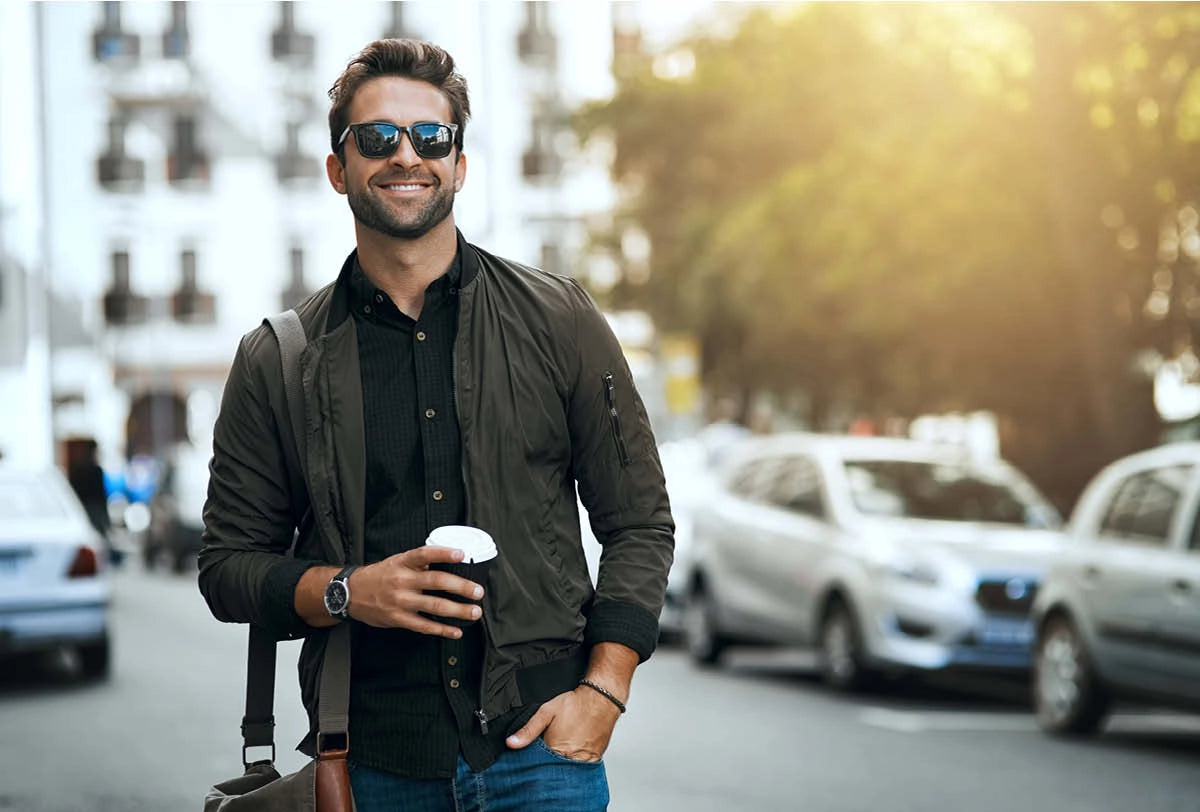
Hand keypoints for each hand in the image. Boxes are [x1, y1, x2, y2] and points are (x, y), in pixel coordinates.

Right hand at [348, 546, 483, 636]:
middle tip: (478, 591)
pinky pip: (424, 626)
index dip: (444, 553)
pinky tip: (455, 631)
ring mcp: (400, 601)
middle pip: (436, 582)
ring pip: (434, 606)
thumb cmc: (379, 576)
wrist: (350, 593)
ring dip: (458, 610)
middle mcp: (403, 580)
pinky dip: (442, 629)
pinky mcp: (398, 619)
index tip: (461, 555)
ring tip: (474, 612)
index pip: (425, 554)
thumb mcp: (396, 561)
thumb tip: (449, 563)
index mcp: (403, 562)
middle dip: (461, 587)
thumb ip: (419, 563)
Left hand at [505, 683, 622, 761]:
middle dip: (547, 768)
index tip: (530, 762)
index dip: (534, 764)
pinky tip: (573, 754)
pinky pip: (582, 769)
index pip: (539, 766)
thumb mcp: (546, 712)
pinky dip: (575, 765)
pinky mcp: (594, 759)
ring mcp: (584, 761)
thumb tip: (511, 743)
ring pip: (568, 772)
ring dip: (562, 767)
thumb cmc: (575, 704)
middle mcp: (571, 758)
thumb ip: (528, 729)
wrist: (601, 699)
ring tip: (561, 752)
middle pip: (554, 771)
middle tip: (549, 752)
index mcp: (556, 749)